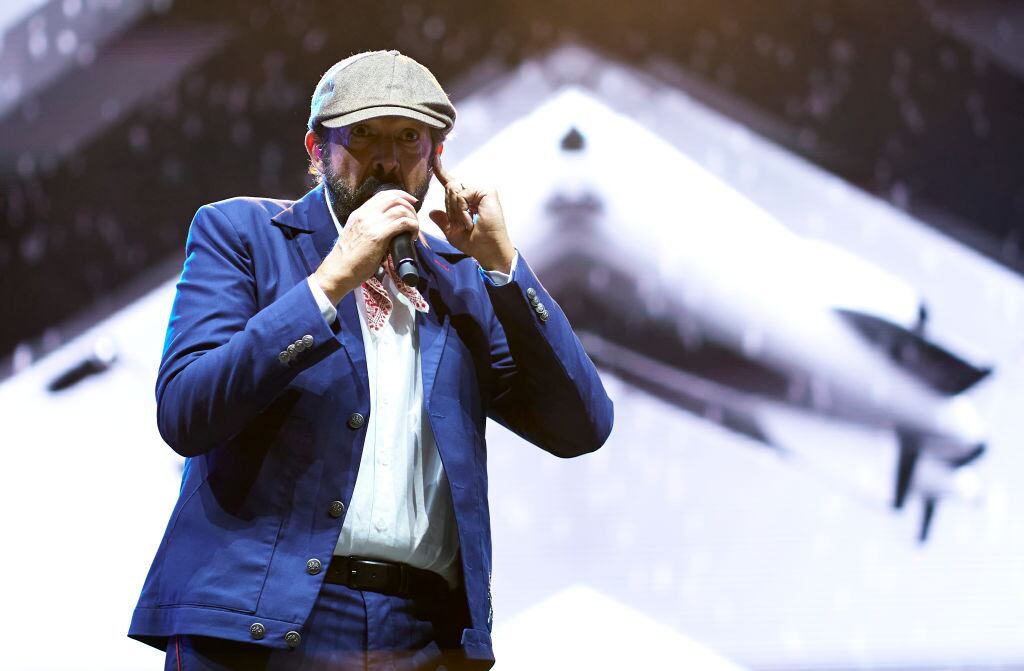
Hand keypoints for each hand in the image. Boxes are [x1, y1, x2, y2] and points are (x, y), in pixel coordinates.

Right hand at [314, 189, 419, 303]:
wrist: (339, 270)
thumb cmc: (348, 258)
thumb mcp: (356, 234)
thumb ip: (368, 227)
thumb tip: (387, 228)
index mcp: (359, 213)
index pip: (383, 195)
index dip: (401, 195)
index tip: (411, 203)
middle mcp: (366, 214)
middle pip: (394, 198)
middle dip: (410, 206)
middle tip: (415, 219)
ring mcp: (372, 224)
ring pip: (401, 209)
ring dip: (412, 218)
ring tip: (413, 231)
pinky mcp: (379, 236)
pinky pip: (403, 223)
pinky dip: (412, 227)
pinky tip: (411, 237)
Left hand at [428, 155, 514, 272]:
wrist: (488, 250)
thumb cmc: (475, 243)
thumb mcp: (452, 233)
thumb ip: (443, 221)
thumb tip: (432, 212)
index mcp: (467, 200)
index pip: (451, 184)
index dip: (441, 171)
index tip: (434, 157)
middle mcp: (474, 193)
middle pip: (448, 188)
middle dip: (450, 209)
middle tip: (463, 225)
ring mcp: (481, 190)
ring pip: (453, 190)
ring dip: (456, 212)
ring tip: (468, 223)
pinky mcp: (487, 191)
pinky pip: (461, 195)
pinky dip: (462, 210)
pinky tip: (470, 220)